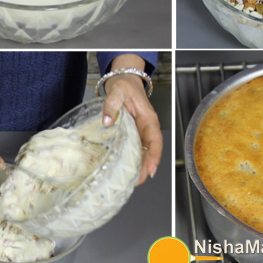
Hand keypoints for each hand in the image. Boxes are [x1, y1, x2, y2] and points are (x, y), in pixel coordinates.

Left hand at [101, 55, 161, 184]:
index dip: (155, 155)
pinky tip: (125, 170)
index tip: (151, 169)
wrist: (124, 80)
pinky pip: (136, 148)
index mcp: (148, 118)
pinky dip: (133, 160)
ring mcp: (141, 131)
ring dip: (140, 166)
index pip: (155, 139)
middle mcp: (147, 127)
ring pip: (144, 151)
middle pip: (151, 150)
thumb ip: (112, 105)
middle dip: (147, 167)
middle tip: (137, 181)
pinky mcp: (134, 133)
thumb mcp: (118, 91)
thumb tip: (106, 121)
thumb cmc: (124, 85)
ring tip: (131, 181)